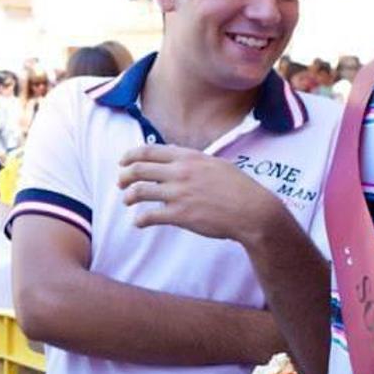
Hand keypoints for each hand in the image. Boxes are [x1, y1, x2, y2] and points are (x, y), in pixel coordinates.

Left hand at [117, 145, 282, 243]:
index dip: (130, 155)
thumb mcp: (214, 164)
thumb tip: (172, 157)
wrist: (253, 210)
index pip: (149, 151)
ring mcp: (179, 194)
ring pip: (138, 191)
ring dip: (128, 196)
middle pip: (138, 169)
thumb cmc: (237, 188)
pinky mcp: (179, 215)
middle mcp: (180, 172)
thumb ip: (191, 160)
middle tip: (120, 182)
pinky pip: (149, 216)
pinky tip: (139, 222)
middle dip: (124, 176)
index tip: (123, 162)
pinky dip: (139, 220)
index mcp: (188, 157)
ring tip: (127, 200)